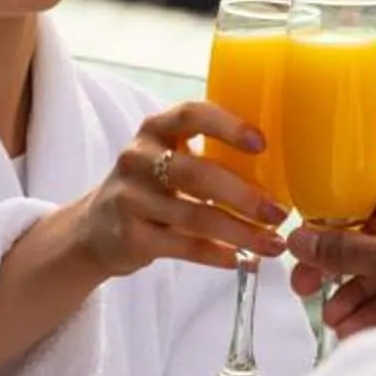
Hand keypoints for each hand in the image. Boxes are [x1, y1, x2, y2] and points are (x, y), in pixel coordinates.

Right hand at [53, 102, 290, 279]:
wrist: (94, 229)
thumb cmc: (150, 187)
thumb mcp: (170, 159)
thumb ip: (210, 156)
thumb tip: (280, 170)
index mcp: (156, 129)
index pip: (192, 115)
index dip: (227, 126)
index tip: (262, 143)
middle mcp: (138, 158)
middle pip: (197, 173)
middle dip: (244, 195)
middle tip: (279, 212)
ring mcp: (130, 198)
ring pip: (195, 216)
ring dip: (240, 232)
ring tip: (272, 245)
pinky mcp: (129, 236)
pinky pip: (183, 246)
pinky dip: (216, 255)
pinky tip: (240, 260)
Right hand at [289, 173, 375, 339]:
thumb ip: (343, 250)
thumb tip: (302, 239)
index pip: (370, 196)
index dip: (334, 219)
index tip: (307, 242)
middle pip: (375, 237)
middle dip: (341, 269)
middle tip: (307, 288)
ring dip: (357, 296)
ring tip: (337, 322)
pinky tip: (358, 331)